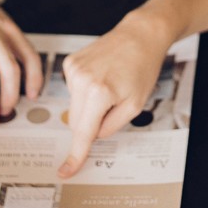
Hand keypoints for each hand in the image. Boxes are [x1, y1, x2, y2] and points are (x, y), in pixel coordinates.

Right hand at [58, 12, 171, 176]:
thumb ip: (111, 126)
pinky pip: (73, 90)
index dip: (75, 156)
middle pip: (76, 122)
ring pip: (74, 107)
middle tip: (112, 106)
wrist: (139, 36)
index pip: (84, 133)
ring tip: (109, 85)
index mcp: (99, 93)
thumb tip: (92, 135)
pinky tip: (101, 77)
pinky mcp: (69, 63)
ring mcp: (72, 70)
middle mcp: (81, 80)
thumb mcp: (134, 105)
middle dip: (91, 123)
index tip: (65, 171)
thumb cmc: (142, 67)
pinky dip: (85, 91)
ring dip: (89, 105)